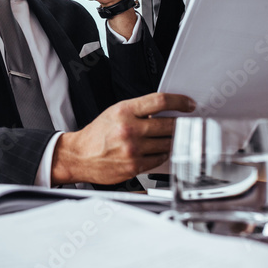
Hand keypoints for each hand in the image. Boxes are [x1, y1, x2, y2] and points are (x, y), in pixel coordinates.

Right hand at [50, 93, 196, 185]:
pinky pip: (159, 159)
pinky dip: (163, 154)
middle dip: (181, 124)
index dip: (179, 101)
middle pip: (169, 124)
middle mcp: (129, 129)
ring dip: (173, 140)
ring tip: (171, 137)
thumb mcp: (114, 113)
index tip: (188, 104)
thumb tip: (164, 112)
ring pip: (167, 143)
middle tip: (187, 124)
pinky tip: (159, 150)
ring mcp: (133, 149)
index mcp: (124, 111)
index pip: (160, 101)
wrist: (79, 156)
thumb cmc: (96, 135)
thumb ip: (138, 111)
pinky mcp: (134, 166)